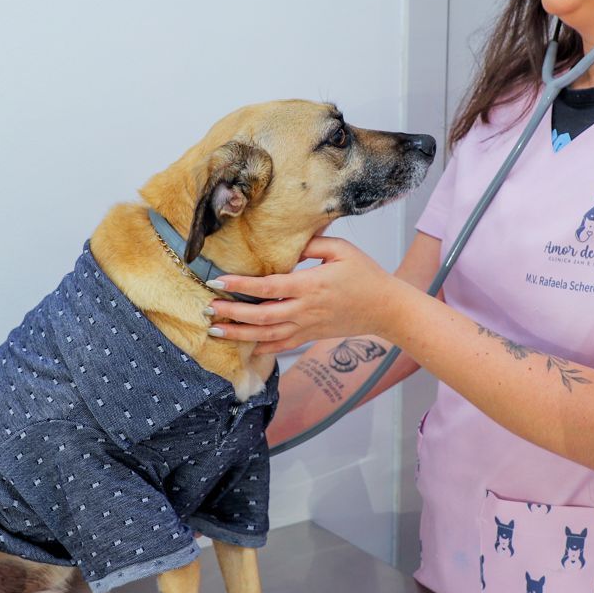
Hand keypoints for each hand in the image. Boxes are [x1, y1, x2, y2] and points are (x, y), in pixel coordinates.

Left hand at [206, 236, 405, 354]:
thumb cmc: (366, 275)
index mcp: (311, 285)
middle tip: (208, 309)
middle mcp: (306, 309)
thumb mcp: (342, 250)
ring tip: (215, 331)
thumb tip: (286, 243)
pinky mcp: (310, 335)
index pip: (268, 287)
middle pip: (261, 316)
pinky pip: (282, 345)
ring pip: (267, 335)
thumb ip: (312, 244)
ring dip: (239, 334)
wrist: (386, 309)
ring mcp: (307, 326)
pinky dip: (262, 349)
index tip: (219, 282)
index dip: (241, 286)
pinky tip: (245, 348)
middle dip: (232, 314)